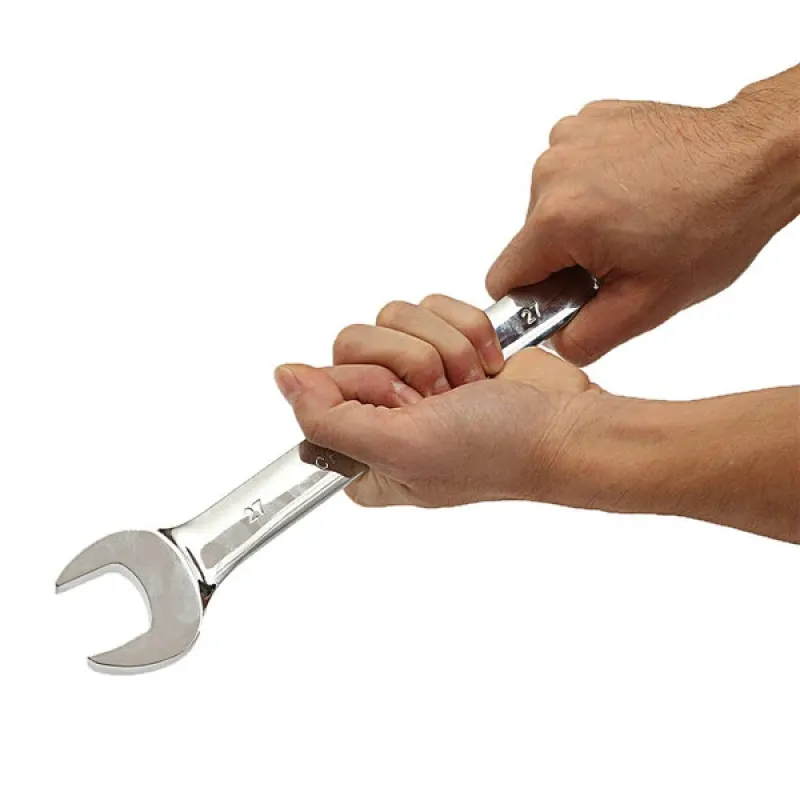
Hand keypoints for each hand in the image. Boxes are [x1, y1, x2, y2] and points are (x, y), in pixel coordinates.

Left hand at [274, 295, 601, 508]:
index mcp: (360, 453)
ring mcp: (414, 376)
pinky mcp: (445, 344)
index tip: (403, 405)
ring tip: (470, 387)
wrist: (564, 425)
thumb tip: (283, 378)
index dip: (364, 385)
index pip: (317, 389)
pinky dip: (467, 331)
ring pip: (390, 317)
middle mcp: (381, 413)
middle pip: (350, 342)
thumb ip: (327, 419)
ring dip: (444, 349)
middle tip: (442, 397)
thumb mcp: (400, 449)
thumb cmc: (496, 451)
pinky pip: (429, 306)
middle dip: (410, 363)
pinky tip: (487, 368)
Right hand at [486, 76, 799, 364]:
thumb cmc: (716, 221)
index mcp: (558, 219)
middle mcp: (552, 172)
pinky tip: (632, 190)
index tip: (569, 295)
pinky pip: (567, 171)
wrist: (755, 159)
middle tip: (621, 257)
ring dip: (579, 222)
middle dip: (565, 259)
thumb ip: (584, 339)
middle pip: (529, 242)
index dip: (534, 298)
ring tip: (633, 220)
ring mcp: (569, 139)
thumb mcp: (647, 306)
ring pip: (548, 207)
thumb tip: (554, 342)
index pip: (503, 279)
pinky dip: (592, 186)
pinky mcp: (586, 121)